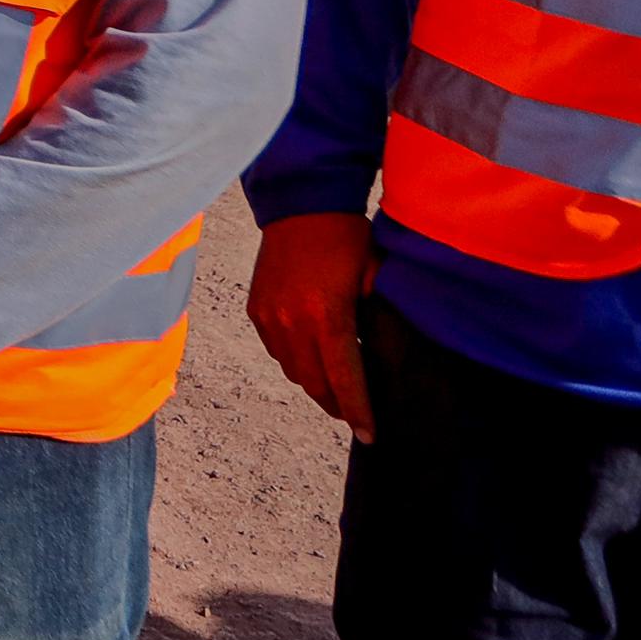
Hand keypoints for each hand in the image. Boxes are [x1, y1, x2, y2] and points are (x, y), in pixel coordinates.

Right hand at [250, 212, 379, 437]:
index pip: (345, 380)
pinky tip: (313, 356)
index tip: (370, 435)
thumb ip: (378, 318)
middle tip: (356, 416)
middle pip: (316, 385)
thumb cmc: (347, 236)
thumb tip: (384, 354)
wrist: (301, 204)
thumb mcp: (375, 277)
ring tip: (336, 389)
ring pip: (294, 372)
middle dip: (337, 405)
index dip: (358, 411)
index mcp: (327, 316)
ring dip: (316, 385)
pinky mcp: (257, 310)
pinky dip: (296, 362)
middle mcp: (292, 323)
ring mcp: (270, 318)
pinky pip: (277, 352)